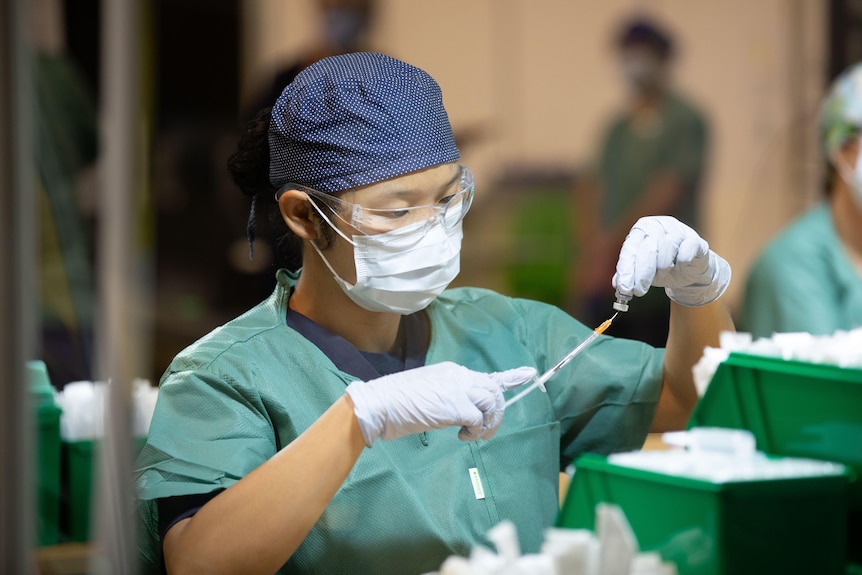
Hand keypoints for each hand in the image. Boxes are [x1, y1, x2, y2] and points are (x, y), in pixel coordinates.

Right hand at [345, 362, 536, 445]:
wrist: (378, 404)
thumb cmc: (395, 403)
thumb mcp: (426, 393)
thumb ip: (446, 396)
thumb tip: (461, 411)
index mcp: (451, 372)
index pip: (486, 375)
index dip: (510, 377)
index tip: (528, 374)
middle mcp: (457, 375)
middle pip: (495, 389)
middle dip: (497, 412)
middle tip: (484, 431)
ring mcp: (457, 388)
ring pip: (492, 402)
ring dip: (488, 424)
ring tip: (473, 435)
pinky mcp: (454, 405)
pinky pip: (478, 419)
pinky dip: (474, 431)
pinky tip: (461, 436)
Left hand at [612, 216, 730, 306]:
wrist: (691, 270)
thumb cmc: (664, 267)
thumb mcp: (643, 272)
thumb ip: (629, 275)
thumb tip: (616, 283)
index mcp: (642, 230)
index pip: (630, 248)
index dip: (626, 269)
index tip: (624, 288)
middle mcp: (658, 225)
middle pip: (647, 247)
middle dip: (641, 273)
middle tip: (638, 291)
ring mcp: (678, 230)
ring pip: (667, 245)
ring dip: (663, 266)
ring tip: (664, 273)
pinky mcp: (694, 240)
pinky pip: (686, 249)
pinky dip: (682, 261)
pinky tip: (680, 266)